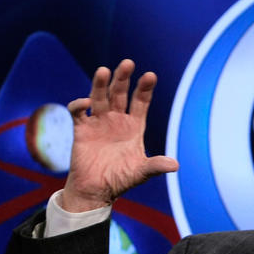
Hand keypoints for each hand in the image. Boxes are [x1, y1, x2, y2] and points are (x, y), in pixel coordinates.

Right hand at [62, 59, 178, 211]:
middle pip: (120, 93)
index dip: (145, 89)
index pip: (141, 102)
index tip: (150, 76)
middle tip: (128, 63)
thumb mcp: (141, 172)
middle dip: (123, 78)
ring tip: (103, 70)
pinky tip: (86, 104)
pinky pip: (79, 112)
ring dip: (100, 84)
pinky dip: (80, 105)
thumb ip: (156, 166)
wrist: (96, 190)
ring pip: (99, 97)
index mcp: (134, 126)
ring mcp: (99, 122)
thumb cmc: (121, 180)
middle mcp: (117, 120)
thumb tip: (175, 165)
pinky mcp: (81, 129)